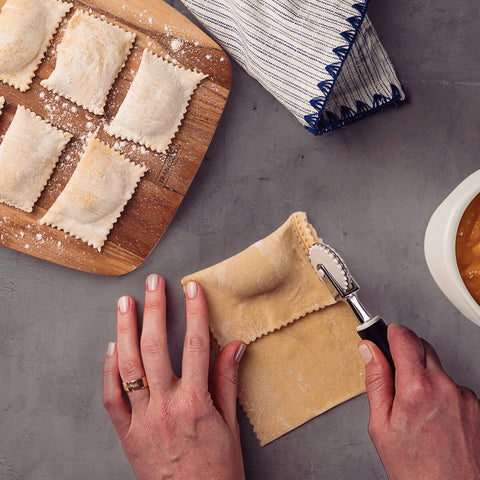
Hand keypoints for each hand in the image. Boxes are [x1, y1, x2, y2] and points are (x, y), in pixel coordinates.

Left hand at [102, 274, 245, 479]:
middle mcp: (165, 406)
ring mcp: (142, 419)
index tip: (192, 289)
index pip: (196, 346)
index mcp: (196, 403)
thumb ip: (227, 381)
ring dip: (125, 330)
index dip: (195, 313)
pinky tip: (112, 347)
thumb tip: (235, 345)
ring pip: (129, 366)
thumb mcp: (230, 424)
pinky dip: (109, 370)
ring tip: (126, 303)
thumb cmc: (216, 469)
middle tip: (153, 283)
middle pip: (156, 347)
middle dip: (155, 309)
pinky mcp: (126, 432)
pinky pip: (112, 396)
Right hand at [359, 323, 479, 479]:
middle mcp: (444, 387)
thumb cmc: (414, 469)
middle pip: (423, 347)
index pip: (404, 337)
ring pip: (438, 368)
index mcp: (416, 389)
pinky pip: (453, 387)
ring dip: (425, 376)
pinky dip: (441, 393)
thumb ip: (376, 380)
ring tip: (416, 408)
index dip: (391, 333)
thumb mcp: (380, 425)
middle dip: (406, 353)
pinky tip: (434, 417)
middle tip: (396, 377)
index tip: (384, 335)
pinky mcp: (477, 407)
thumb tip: (369, 351)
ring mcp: (465, 397)